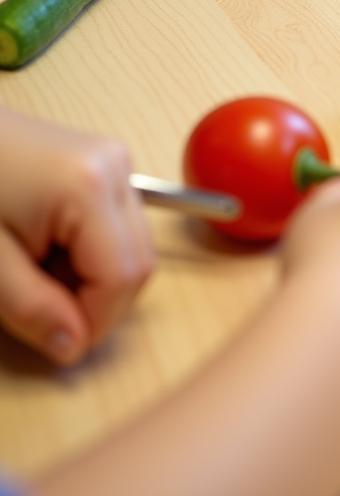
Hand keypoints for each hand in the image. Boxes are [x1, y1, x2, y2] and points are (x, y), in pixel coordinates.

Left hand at [0, 110, 153, 364]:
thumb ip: (31, 307)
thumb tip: (73, 347)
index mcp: (88, 187)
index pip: (123, 276)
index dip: (96, 321)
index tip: (57, 340)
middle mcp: (117, 168)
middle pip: (140, 260)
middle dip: (100, 301)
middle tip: (44, 309)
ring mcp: (118, 160)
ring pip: (136, 245)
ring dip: (98, 277)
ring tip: (41, 273)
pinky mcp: (110, 162)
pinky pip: (122, 224)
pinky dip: (96, 251)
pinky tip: (51, 248)